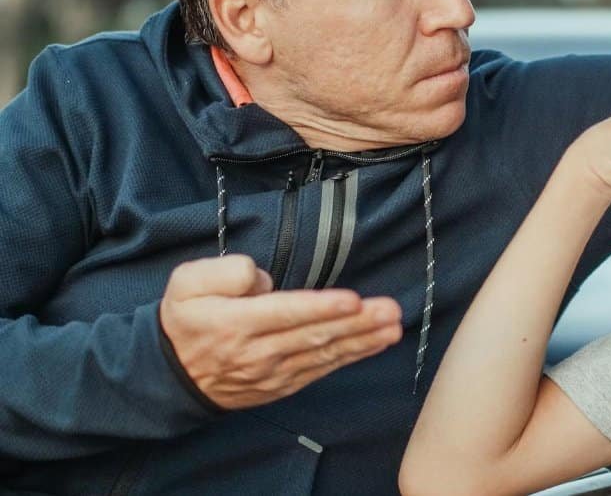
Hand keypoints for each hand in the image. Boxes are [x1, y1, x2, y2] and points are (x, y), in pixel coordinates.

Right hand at [159, 255, 401, 409]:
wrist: (168, 376)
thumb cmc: (184, 319)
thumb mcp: (186, 283)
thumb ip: (225, 272)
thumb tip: (263, 279)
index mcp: (234, 323)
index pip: (285, 314)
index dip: (320, 308)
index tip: (352, 301)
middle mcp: (257, 352)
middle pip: (313, 336)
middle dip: (356, 324)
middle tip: (389, 311)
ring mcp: (272, 373)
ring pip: (323, 355)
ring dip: (362, 341)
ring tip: (393, 327)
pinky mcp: (282, 385)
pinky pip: (321, 370)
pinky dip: (350, 358)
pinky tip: (374, 345)